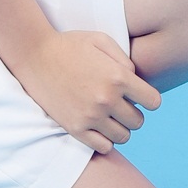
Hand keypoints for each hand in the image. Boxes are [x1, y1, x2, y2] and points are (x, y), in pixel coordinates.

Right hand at [12, 30, 161, 153]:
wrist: (34, 55)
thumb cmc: (69, 44)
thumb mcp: (101, 40)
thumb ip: (125, 60)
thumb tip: (137, 81)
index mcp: (117, 77)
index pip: (153, 102)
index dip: (147, 98)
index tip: (137, 94)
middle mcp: (106, 99)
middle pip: (139, 121)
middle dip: (133, 112)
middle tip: (118, 103)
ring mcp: (90, 116)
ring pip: (124, 137)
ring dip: (120, 127)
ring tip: (108, 115)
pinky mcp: (75, 128)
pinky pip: (104, 147)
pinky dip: (105, 139)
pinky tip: (97, 125)